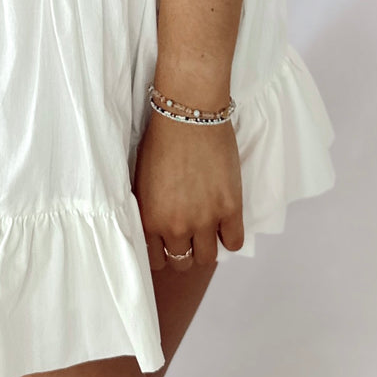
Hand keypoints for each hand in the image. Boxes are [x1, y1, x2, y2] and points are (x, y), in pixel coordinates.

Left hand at [134, 106, 243, 269]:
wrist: (188, 115)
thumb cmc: (160, 140)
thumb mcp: (141, 182)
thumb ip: (148, 210)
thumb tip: (154, 228)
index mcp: (150, 220)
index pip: (156, 259)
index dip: (163, 252)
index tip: (168, 244)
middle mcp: (177, 226)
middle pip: (182, 262)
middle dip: (184, 251)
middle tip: (189, 236)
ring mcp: (205, 220)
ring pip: (208, 258)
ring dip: (207, 247)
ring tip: (207, 231)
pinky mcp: (230, 208)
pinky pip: (234, 242)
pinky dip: (230, 238)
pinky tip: (225, 225)